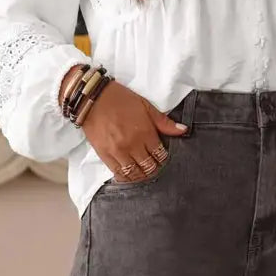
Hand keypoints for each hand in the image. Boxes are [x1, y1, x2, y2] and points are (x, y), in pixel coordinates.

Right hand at [58, 70, 187, 180]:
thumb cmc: (120, 99)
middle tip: (155, 167)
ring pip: (135, 174)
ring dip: (142, 175)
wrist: (92, 98)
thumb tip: (184, 130)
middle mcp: (132, 145)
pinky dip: (126, 177)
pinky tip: (130, 176)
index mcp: (145, 133)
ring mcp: (118, 152)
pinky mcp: (105, 156)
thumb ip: (164, 122)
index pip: (160, 155)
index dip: (163, 159)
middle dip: (154, 169)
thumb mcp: (145, 106)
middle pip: (149, 167)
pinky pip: (119, 173)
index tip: (162, 158)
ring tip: (144, 173)